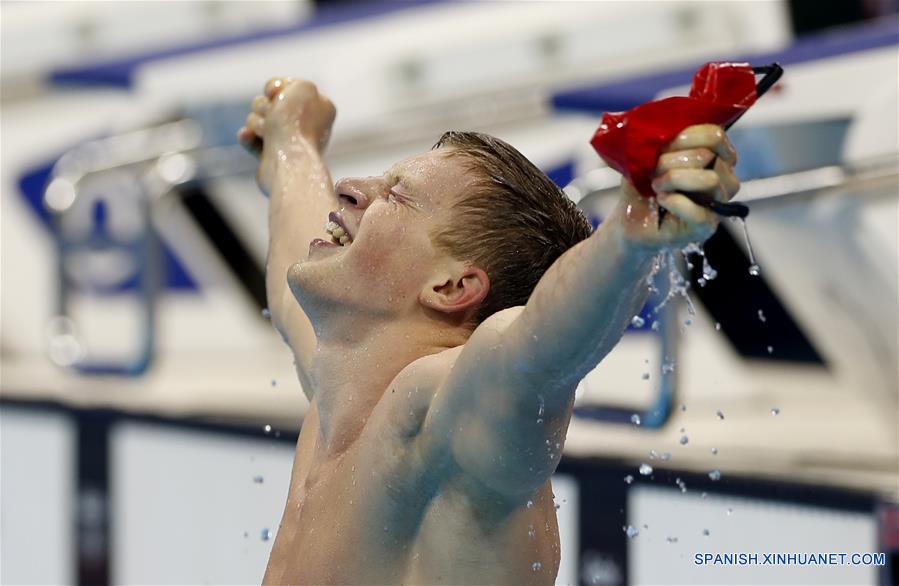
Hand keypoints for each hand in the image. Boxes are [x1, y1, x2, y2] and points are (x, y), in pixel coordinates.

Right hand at [236, 77, 336, 194]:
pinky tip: (247, 136)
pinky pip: (251, 139)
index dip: (277, 87)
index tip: (276, 94)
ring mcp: (288, 140)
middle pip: (270, 101)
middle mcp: (306, 124)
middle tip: (273, 116)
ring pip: (258, 118)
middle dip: (264, 106)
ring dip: (257, 122)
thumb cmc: (296, 124)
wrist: (288, 161)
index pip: (290, 86)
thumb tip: (276, 101)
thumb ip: (293, 84)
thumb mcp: (303, 88)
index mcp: (320, 107)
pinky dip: (248, 137)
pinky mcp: (272, 157)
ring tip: (266, 133)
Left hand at [611, 124, 740, 250]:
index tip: (661, 146)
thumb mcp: (647, 156)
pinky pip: (699, 212)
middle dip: (672, 159)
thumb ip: (663, 140)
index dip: (686, 136)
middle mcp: (722, 179)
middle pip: (709, 155)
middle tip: (652, 170)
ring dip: (675, 179)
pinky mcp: (706, 227)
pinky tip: (661, 199)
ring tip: (656, 186)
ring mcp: (717, 204)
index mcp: (714, 157)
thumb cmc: (641, 187)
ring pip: (711, 180)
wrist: (629, 220)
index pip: (715, 135)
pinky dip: (675, 202)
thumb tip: (667, 129)